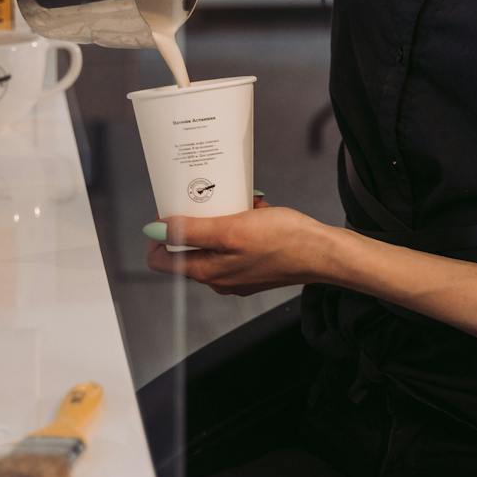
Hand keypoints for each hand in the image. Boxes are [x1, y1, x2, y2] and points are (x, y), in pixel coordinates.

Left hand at [146, 197, 344, 295]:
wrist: (323, 253)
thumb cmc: (282, 241)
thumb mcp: (231, 229)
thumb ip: (191, 230)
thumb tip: (153, 230)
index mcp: (207, 273)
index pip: (162, 258)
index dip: (161, 233)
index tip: (173, 209)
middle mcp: (219, 278)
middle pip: (190, 247)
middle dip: (198, 220)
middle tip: (211, 198)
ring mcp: (238, 274)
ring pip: (216, 241)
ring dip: (224, 218)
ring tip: (242, 203)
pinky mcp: (256, 265)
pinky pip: (237, 242)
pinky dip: (243, 224)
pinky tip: (257, 211)